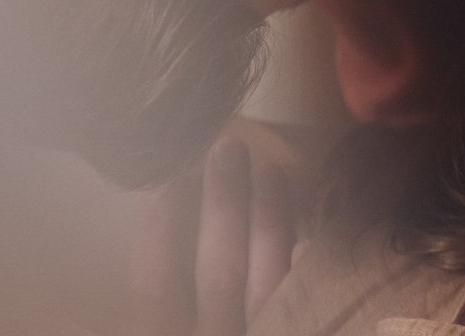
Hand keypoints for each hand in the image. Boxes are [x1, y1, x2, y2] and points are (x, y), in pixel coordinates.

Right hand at [129, 136, 300, 335]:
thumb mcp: (165, 323)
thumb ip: (160, 295)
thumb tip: (158, 209)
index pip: (156, 284)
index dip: (160, 227)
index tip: (168, 174)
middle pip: (220, 274)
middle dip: (224, 205)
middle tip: (228, 146)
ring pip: (267, 286)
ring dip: (269, 223)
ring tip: (270, 170)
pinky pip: (305, 312)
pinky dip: (305, 278)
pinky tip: (308, 241)